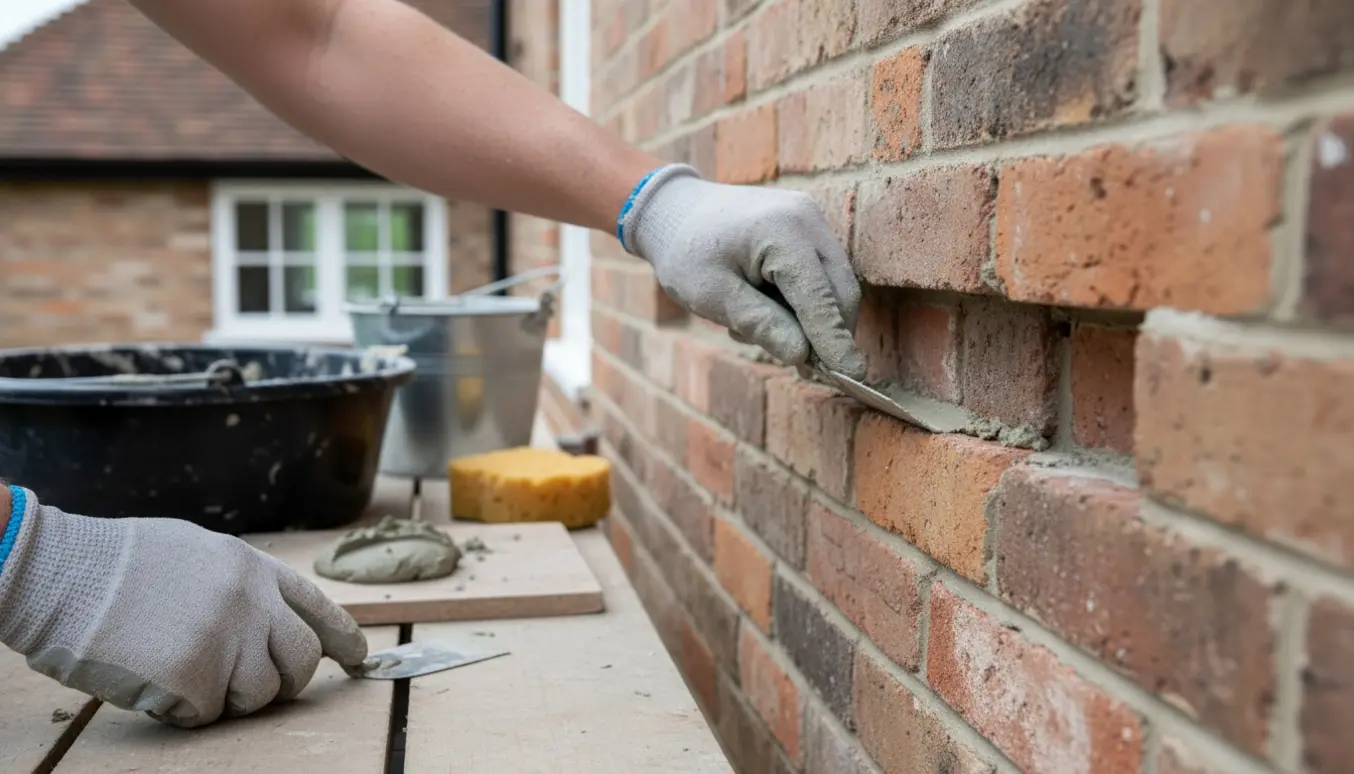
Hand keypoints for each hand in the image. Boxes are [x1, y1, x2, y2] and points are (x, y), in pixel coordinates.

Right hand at [0, 486, 367, 727]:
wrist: (63, 571)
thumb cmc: (119, 562)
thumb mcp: (199, 552)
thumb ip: (241, 583)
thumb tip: (272, 614)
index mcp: (254, 569)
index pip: (320, 609)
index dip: (343, 638)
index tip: (357, 659)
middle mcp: (252, 604)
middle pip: (302, 661)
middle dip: (288, 682)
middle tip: (257, 687)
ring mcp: (226, 641)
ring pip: (260, 695)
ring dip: (229, 698)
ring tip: (186, 673)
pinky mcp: (194, 679)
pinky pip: (207, 714)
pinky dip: (182, 709)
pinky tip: (153, 679)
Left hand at [618, 164, 867, 378]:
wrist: (674, 210)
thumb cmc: (686, 251)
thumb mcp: (712, 295)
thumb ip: (760, 323)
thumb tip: (802, 355)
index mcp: (782, 230)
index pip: (820, 297)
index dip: (834, 340)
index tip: (852, 376)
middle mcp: (807, 218)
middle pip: (840, 290)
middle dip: (828, 332)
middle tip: (805, 369)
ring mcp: (811, 219)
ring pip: (834, 284)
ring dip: (812, 318)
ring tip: (756, 324)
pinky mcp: (808, 228)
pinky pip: (819, 274)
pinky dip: (803, 301)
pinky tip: (764, 307)